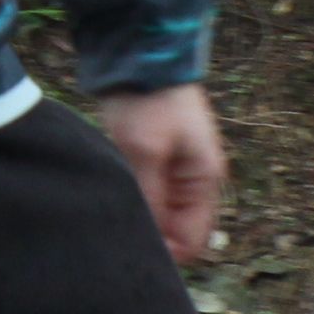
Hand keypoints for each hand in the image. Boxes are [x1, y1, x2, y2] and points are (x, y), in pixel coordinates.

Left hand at [101, 83, 227, 268]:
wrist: (139, 58)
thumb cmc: (149, 103)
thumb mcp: (146, 152)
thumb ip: (149, 196)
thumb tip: (148, 240)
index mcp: (204, 181)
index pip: (194, 240)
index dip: (168, 254)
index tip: (135, 253)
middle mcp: (193, 182)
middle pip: (176, 231)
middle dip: (152, 239)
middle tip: (117, 240)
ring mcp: (174, 171)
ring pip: (159, 215)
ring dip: (140, 219)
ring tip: (110, 220)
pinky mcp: (153, 162)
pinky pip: (146, 196)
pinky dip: (132, 201)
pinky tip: (110, 202)